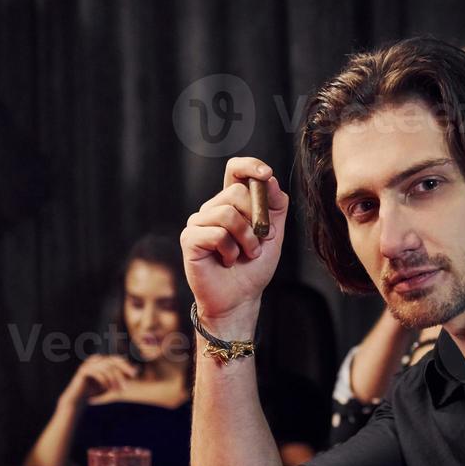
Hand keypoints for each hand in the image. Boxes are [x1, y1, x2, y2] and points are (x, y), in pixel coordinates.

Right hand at [62, 355, 138, 405]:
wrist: (78, 398)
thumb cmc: (95, 391)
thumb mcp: (111, 382)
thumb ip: (122, 375)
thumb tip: (137, 369)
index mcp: (101, 360)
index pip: (116, 359)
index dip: (126, 366)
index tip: (134, 374)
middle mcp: (95, 359)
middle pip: (112, 362)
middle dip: (122, 372)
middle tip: (128, 381)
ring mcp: (88, 364)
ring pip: (106, 368)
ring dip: (114, 379)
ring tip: (118, 389)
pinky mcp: (83, 371)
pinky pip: (98, 373)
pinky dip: (104, 381)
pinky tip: (108, 389)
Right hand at [180, 157, 288, 333]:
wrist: (240, 299)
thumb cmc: (253, 267)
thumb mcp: (273, 234)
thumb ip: (275, 206)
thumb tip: (270, 179)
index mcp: (230, 203)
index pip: (235, 170)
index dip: (250, 166)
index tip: (267, 174)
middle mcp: (212, 208)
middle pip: (237, 192)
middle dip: (257, 219)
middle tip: (259, 242)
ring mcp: (198, 222)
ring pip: (227, 213)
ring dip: (246, 239)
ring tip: (246, 254)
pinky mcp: (189, 239)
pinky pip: (217, 233)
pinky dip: (230, 250)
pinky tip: (228, 261)